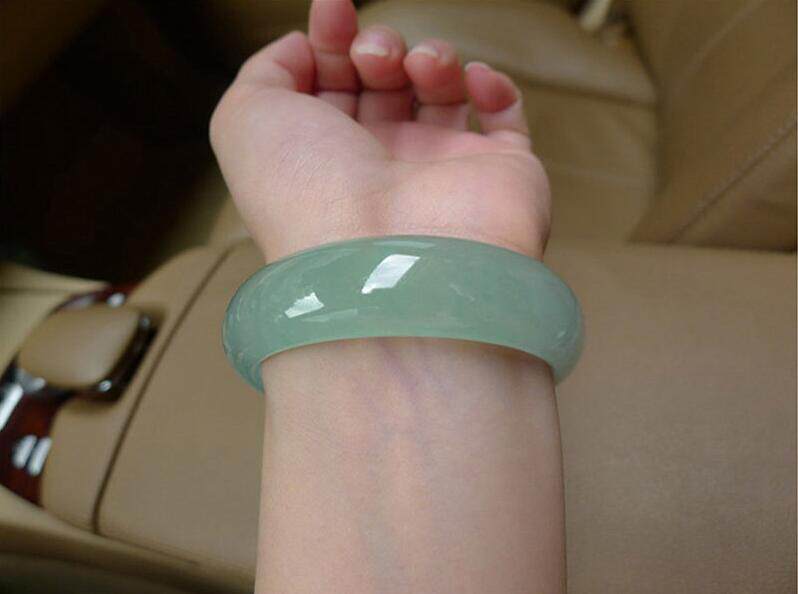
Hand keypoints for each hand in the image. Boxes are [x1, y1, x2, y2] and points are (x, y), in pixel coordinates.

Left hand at [210, 0, 550, 261]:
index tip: (333, 8)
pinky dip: (493, 84)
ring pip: (442, 90)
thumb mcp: (245, 119)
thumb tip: (303, 48)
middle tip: (371, 55)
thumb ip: (266, 71)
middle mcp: (384, 165)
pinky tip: (471, 81)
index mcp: (327, 156)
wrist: (383, 260)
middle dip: (375, 46)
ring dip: (429, 56)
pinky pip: (506, 117)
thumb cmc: (306, 193)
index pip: (333, 84)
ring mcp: (443, 170)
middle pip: (385, 82)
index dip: (331, 38)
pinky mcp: (500, 174)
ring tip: (413, 67)